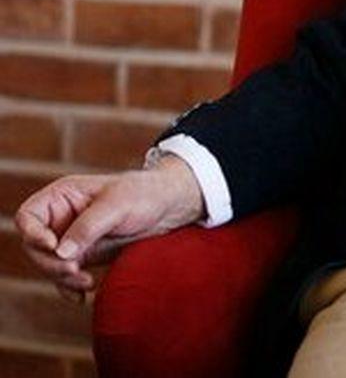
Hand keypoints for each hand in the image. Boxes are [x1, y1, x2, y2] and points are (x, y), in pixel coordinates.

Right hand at [15, 154, 204, 302]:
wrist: (171, 206)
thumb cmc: (145, 194)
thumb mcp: (118, 205)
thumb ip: (88, 226)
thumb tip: (60, 252)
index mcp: (63, 196)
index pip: (29, 217)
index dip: (33, 234)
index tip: (52, 246)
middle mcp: (62, 218)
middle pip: (35, 247)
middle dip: (50, 262)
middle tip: (73, 270)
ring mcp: (72, 239)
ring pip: (50, 265)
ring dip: (62, 278)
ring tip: (87, 283)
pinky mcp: (85, 256)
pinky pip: (66, 276)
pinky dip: (70, 288)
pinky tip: (81, 297)